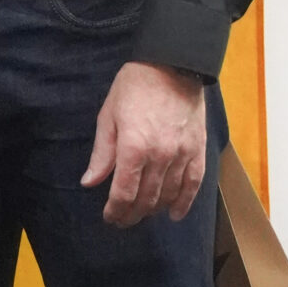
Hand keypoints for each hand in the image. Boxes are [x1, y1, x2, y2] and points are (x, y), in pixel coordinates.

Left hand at [81, 60, 207, 226]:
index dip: (115, 211)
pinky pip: (194, 184)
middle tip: (123, 221)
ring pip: (168, 195)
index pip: (123, 193)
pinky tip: (175, 214)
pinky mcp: (198, 150)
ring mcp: (182, 154)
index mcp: (133, 147)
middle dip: (132, 215)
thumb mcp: (108, 117)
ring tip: (143, 214)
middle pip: (146, 199)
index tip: (109, 217)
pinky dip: (185, 202)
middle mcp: (159, 156)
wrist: (172, 65)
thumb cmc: (134, 88)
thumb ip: (102, 153)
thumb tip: (90, 182)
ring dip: (154, 210)